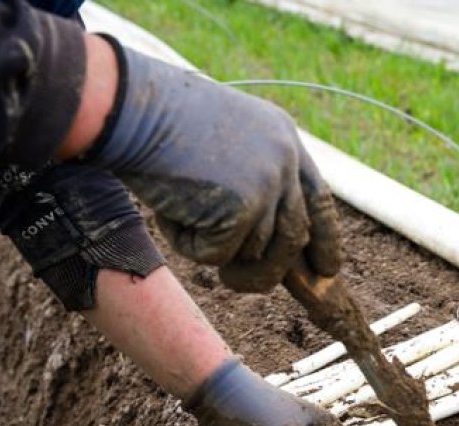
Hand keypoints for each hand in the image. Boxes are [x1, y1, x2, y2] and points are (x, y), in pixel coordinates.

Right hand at [90, 41, 341, 292]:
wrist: (130, 109)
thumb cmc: (158, 124)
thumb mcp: (222, 143)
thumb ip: (251, 181)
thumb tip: (263, 244)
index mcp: (284, 139)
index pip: (318, 199)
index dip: (325, 238)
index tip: (327, 269)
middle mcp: (284, 161)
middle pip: (294, 236)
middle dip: (273, 269)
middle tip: (236, 283)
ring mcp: (267, 185)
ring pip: (254, 253)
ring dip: (212, 247)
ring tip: (177, 212)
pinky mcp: (242, 209)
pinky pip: (218, 256)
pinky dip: (188, 244)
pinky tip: (168, 211)